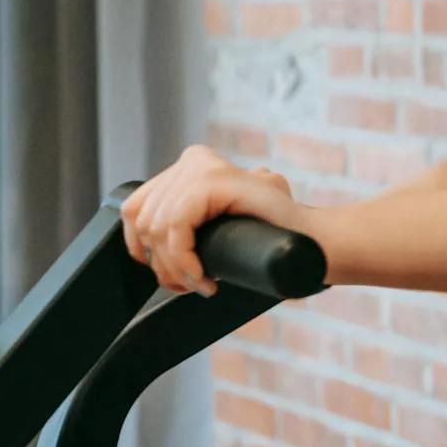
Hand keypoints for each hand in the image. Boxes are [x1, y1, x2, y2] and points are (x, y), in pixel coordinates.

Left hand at [120, 145, 302, 295]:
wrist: (312, 243)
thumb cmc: (269, 241)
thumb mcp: (215, 225)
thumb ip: (186, 219)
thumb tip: (145, 232)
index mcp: (191, 166)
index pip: (135, 208)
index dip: (142, 250)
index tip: (171, 276)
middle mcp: (194, 159)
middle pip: (143, 220)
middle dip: (162, 264)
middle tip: (190, 286)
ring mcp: (204, 166)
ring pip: (157, 226)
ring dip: (176, 268)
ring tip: (202, 284)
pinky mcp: (216, 180)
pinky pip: (176, 225)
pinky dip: (184, 259)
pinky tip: (205, 277)